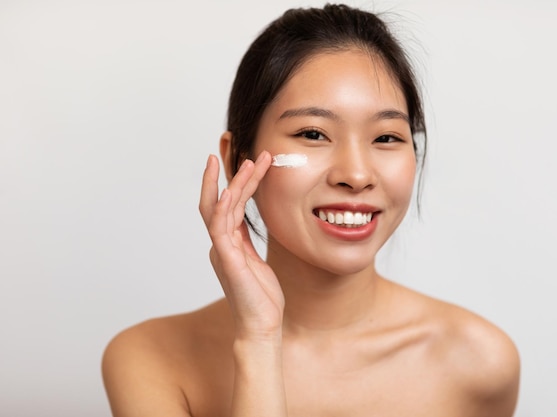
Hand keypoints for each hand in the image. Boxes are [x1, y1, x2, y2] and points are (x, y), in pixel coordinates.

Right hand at [199, 151, 284, 341]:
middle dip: (228, 173)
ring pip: (220, 207)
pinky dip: (224, 205)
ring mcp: (221, 250)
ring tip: (250, 161)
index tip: (245, 160)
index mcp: (228, 243)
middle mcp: (221, 243)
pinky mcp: (227, 259)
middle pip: (219, 200)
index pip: (228, 205)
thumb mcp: (256, 261)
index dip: (234, 181)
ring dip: (234, 182)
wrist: (261, 326)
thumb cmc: (261, 297)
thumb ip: (247, 241)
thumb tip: (247, 220)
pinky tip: (233, 188)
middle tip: (241, 148)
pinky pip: (221, 227)